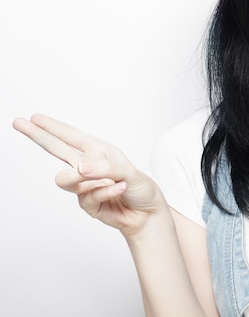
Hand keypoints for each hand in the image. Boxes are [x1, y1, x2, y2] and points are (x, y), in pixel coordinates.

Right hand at [13, 114, 166, 237]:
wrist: (147, 214)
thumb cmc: (140, 189)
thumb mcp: (130, 173)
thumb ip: (105, 169)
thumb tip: (79, 168)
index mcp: (99, 152)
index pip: (71, 137)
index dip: (52, 127)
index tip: (33, 118)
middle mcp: (89, 166)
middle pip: (56, 150)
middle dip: (38, 135)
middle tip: (19, 123)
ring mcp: (85, 185)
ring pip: (66, 179)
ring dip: (86, 179)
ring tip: (111, 180)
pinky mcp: (86, 203)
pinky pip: (87, 195)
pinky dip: (107, 191)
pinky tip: (120, 190)